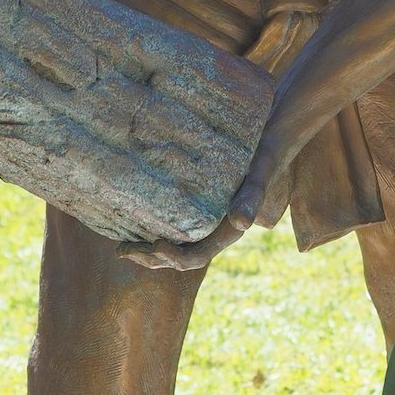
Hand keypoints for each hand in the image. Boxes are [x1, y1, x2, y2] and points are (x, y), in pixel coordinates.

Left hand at [118, 134, 288, 271]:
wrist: (272, 136)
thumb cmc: (266, 153)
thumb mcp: (260, 172)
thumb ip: (252, 197)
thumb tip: (240, 223)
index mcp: (229, 231)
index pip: (195, 257)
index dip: (171, 258)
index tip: (151, 244)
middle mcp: (216, 230)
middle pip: (179, 257)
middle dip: (151, 258)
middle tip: (122, 250)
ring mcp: (207, 221)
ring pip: (175, 245)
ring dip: (149, 249)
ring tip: (121, 244)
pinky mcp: (200, 206)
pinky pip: (175, 224)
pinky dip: (154, 227)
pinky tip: (135, 217)